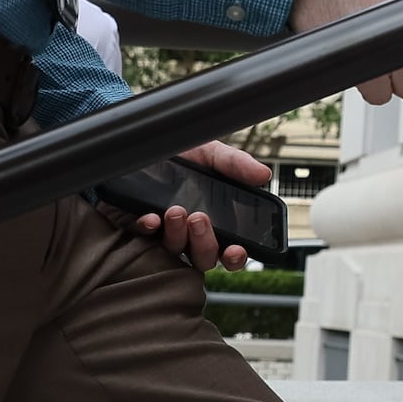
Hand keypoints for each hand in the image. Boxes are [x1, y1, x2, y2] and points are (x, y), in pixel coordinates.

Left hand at [125, 139, 271, 271]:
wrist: (146, 144)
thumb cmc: (184, 151)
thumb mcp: (212, 153)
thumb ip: (236, 164)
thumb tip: (264, 175)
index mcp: (215, 222)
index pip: (229, 250)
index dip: (234, 256)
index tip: (235, 249)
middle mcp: (190, 234)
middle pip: (204, 258)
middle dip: (204, 243)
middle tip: (199, 219)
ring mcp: (164, 234)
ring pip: (175, 252)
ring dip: (177, 235)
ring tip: (175, 210)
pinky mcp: (138, 228)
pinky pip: (143, 239)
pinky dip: (148, 230)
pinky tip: (151, 218)